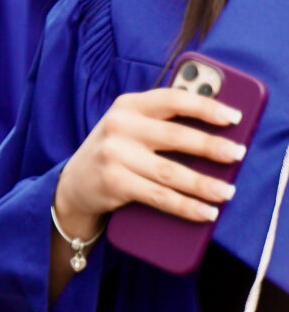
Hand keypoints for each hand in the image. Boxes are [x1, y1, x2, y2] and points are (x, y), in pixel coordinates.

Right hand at [53, 86, 245, 234]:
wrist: (74, 184)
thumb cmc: (117, 152)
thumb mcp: (132, 128)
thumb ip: (164, 122)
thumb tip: (219, 134)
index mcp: (129, 106)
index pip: (172, 99)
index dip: (206, 106)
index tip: (234, 116)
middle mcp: (119, 126)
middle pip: (175, 136)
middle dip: (211, 146)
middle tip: (237, 155)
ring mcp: (113, 155)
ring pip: (169, 171)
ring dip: (203, 184)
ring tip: (227, 191)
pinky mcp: (113, 182)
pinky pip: (158, 196)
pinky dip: (185, 206)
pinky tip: (205, 211)